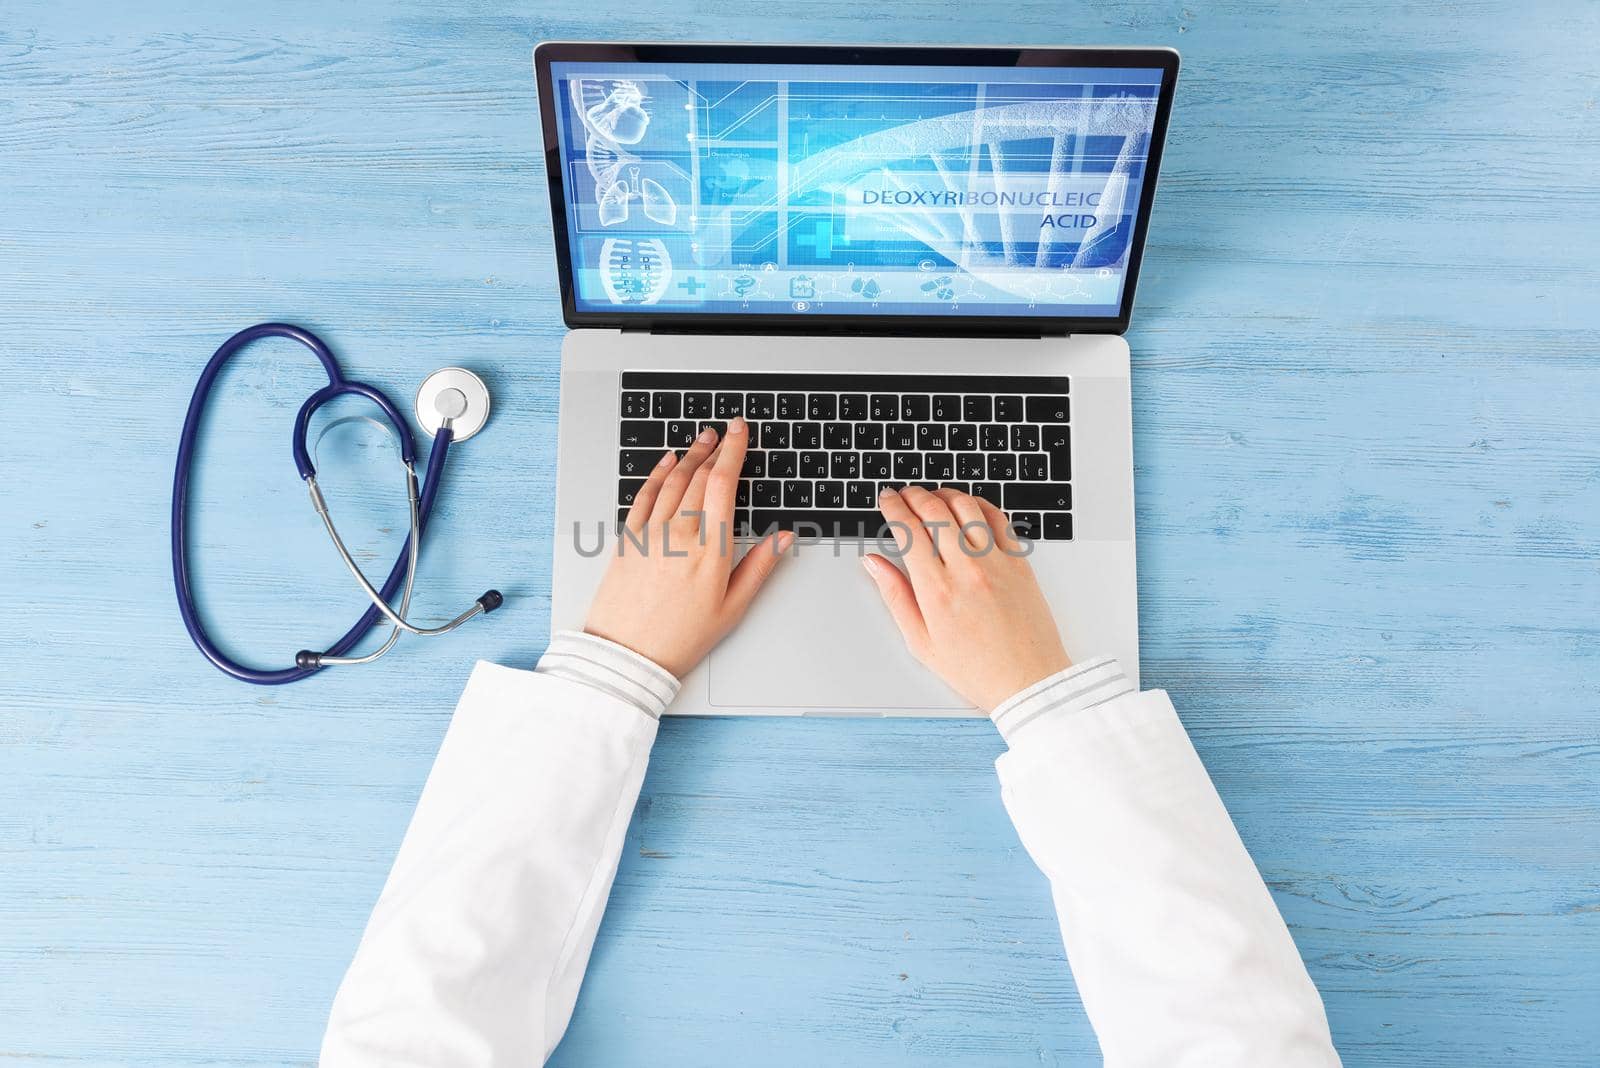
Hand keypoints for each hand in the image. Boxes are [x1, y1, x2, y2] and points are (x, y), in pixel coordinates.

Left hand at [584, 418, 792, 677]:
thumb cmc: (679, 639)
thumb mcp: (731, 609)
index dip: (734, 451)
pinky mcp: (628, 540)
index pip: (724, 485)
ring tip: (702, 440)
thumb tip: (782, 539)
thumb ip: (758, 568)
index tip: (740, 431)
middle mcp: (679, 535)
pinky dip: (657, 473)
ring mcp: (651, 534)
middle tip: (725, 431)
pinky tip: (667, 462)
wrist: (627, 656)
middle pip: (699, 477)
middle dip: (715, 449)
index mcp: (710, 551)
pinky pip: (644, 496)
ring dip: (690, 456)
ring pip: (673, 482)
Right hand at [862, 486, 1070, 711]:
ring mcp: (996, 562)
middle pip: (934, 510)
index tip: (886, 499)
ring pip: (966, 507)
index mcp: (936, 590)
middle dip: (913, 494)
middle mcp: (966, 570)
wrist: (1028, 682)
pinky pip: (998, 518)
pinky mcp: (1020, 562)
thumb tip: (874, 564)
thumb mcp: (921, 642)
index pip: (908, 530)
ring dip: (944, 494)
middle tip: (904, 493)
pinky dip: (979, 505)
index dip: (892, 507)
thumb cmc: (977, 669)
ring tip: (933, 496)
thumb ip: (895, 597)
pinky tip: (969, 507)